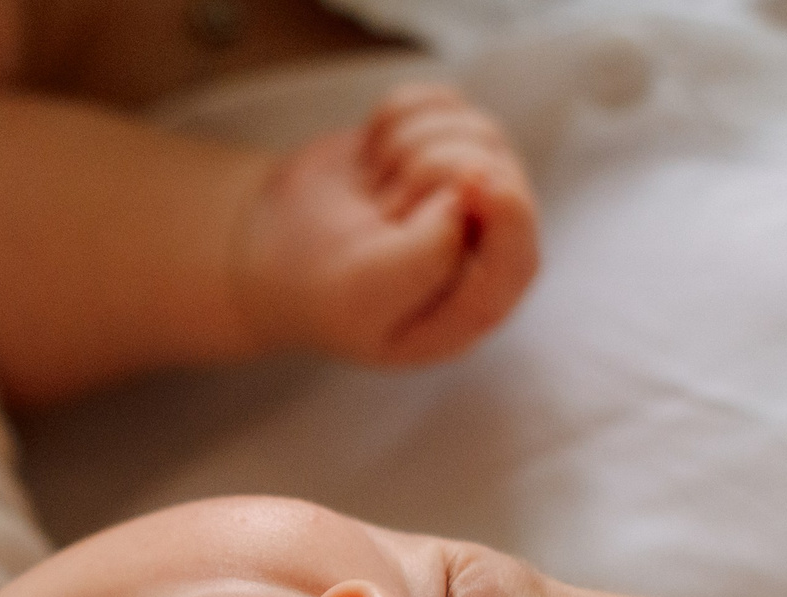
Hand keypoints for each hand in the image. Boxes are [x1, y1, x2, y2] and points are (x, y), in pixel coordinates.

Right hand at [236, 84, 538, 367]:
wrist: (270, 250)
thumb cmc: (318, 288)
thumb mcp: (361, 295)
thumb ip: (423, 259)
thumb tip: (468, 196)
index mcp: (468, 306)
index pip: (517, 258)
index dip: (508, 213)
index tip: (470, 181)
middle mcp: (480, 245)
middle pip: (491, 171)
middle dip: (422, 176)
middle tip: (378, 211)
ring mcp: (466, 188)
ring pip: (468, 128)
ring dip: (404, 149)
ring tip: (372, 190)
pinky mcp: (441, 142)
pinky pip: (438, 100)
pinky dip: (393, 119)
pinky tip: (371, 160)